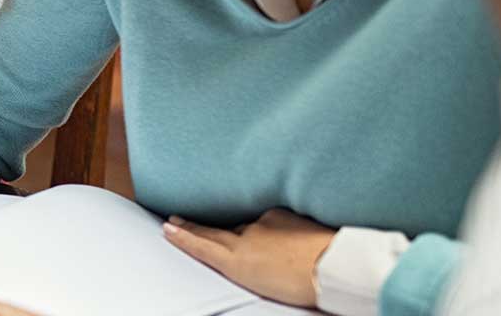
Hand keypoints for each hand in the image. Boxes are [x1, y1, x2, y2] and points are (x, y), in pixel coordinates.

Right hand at [163, 209, 334, 307]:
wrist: (332, 264)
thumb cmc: (301, 285)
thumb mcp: (261, 285)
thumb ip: (244, 267)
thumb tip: (237, 259)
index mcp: (236, 258)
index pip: (203, 244)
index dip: (184, 236)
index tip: (168, 227)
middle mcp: (245, 237)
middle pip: (213, 231)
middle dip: (193, 226)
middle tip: (176, 219)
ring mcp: (264, 224)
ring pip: (245, 226)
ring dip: (238, 231)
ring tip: (235, 237)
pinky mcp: (284, 216)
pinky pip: (268, 220)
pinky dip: (268, 227)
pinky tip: (276, 234)